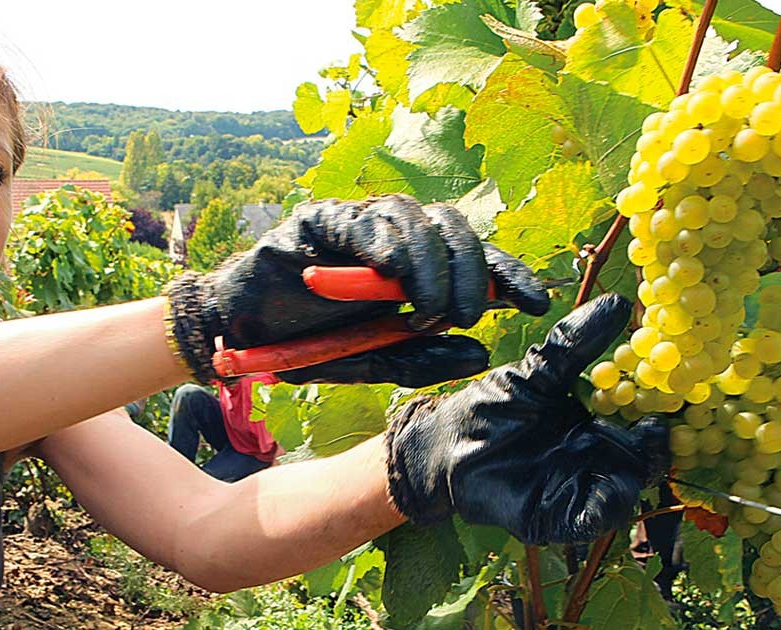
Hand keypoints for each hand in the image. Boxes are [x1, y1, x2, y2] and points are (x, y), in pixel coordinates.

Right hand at [164, 195, 548, 385]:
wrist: (245, 334)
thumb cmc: (311, 341)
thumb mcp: (375, 359)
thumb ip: (423, 357)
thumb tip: (481, 353)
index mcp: (416, 263)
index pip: (474, 256)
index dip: (507, 273)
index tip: (536, 304)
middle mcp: (392, 234)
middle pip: (453, 228)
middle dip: (468, 272)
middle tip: (460, 316)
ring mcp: (357, 222)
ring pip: (414, 218)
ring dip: (429, 265)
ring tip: (422, 309)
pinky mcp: (320, 220)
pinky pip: (362, 219)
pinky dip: (383, 242)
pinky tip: (390, 272)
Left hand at [384, 294, 669, 544]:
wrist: (447, 444)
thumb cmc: (492, 407)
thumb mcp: (536, 373)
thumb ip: (573, 345)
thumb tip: (618, 304)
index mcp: (597, 423)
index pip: (642, 420)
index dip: (659, 407)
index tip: (667, 388)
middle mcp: (595, 458)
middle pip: (643, 459)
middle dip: (655, 445)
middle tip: (653, 424)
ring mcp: (579, 488)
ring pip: (625, 490)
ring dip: (631, 473)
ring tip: (622, 447)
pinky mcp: (557, 516)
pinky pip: (592, 519)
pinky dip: (604, 507)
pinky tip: (606, 489)